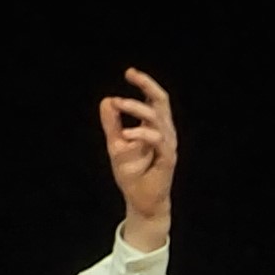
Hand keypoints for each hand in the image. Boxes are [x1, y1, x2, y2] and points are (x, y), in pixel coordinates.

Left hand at [102, 66, 180, 248]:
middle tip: (130, 74)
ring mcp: (167, 145)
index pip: (153, 99)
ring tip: (119, 104)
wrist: (141, 201)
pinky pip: (157, 140)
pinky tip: (125, 134)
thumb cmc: (132, 174)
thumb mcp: (116, 144)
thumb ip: (112, 124)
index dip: (144, 83)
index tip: (129, 73)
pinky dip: (141, 134)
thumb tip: (107, 100)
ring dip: (136, 107)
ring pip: (157, 117)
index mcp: (154, 127)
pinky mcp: (167, 159)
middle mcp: (164, 132)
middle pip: (161, 101)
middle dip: (147, 85)